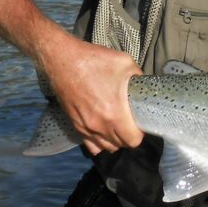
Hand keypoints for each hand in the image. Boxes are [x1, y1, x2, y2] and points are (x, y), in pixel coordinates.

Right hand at [39, 33, 144, 155]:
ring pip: (104, 147)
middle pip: (120, 145)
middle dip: (128, 136)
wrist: (63, 59)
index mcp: (114, 114)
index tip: (140, 122)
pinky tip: (102, 129)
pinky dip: (98, 141)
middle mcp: (99, 126)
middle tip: (131, 121)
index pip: (133, 140)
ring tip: (118, 126)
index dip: (140, 133)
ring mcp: (85, 126)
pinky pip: (89, 143)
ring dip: (114, 140)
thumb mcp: (125, 63)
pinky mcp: (75, 123)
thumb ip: (139, 77)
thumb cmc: (94, 60)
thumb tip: (145, 86)